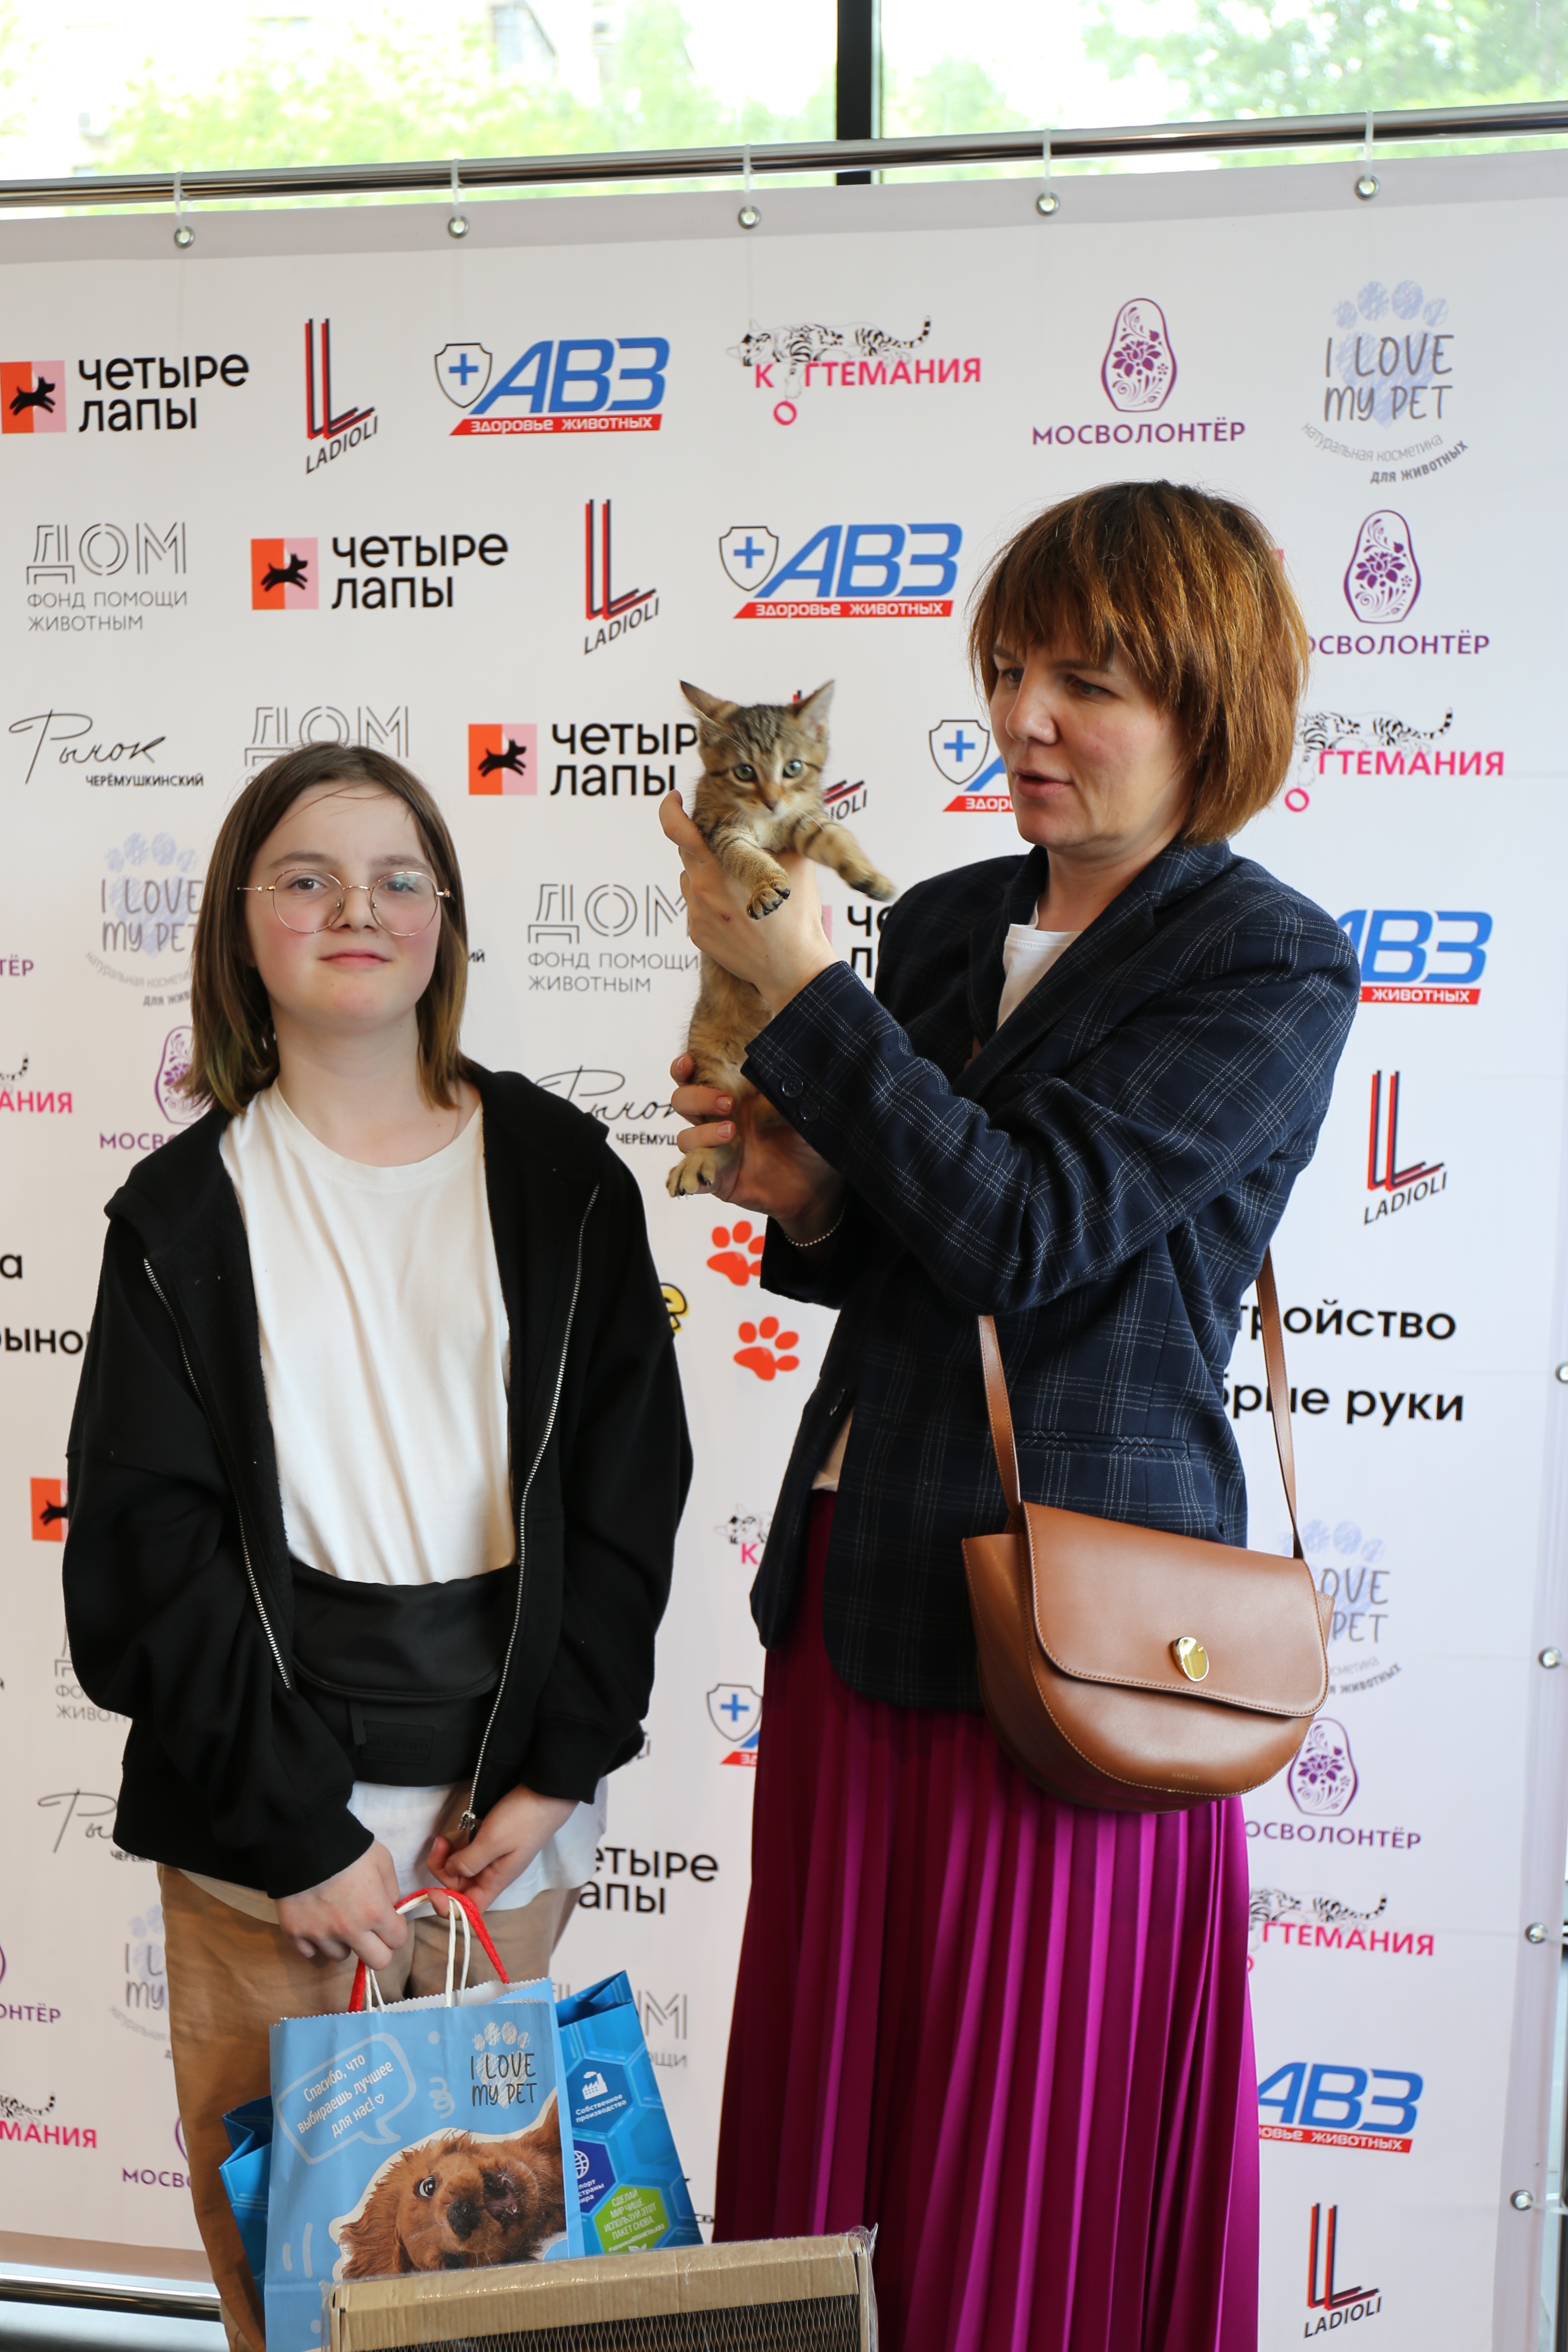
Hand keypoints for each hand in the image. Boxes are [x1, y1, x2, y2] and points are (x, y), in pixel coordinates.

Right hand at [275, 1842, 407, 1965]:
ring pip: (341, 1956)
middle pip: (377, 1962)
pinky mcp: (295, 1933)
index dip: (395, 1929)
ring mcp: (320, 1934)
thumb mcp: (382, 1860)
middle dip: (377, 1947)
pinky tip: (316, 1921)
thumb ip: (390, 1888)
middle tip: (368, 1930)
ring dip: (343, 1942)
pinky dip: (314, 1941)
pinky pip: (310, 1952)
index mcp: (374, 1911)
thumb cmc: (348, 1847)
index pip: (398, 1941)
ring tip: (337, 1918)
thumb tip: (389, 1908)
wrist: (304, 1839)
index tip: (389, 1920)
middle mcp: (349, 1930)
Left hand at [427, 1785, 576, 1915]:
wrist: (546, 1791)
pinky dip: (455, 1847)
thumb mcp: (493, 1841)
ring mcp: (491, 1857)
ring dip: (446, 1857)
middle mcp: (492, 1873)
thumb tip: (450, 1872)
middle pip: (459, 1887)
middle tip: (439, 1844)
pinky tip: (453, 1834)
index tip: (432, 1890)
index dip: (448, 1907)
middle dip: (443, 1870)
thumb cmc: (523, 1818)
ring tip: (443, 1838)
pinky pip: (467, 1852)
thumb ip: (469, 1862)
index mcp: (495, 1881)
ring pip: (461, 1868)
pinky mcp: (489, 1841)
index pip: (469, 1909)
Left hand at [659, 790, 838, 1016]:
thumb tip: (769, 815)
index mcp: (721, 865)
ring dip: (708, 876)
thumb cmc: (797, 916)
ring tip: (740, 890)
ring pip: (691, 880)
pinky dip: (712, 903)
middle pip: (686, 853)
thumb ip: (775, 835)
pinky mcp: (697, 935)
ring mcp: (696, 914)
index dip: (670, 810)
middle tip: (729, 849)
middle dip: (704, 845)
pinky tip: (738, 913)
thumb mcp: (795, 864)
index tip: (673, 800)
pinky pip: (696, 907)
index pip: (678, 829)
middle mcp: (700, 889)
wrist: (793, 968)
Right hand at [670, 1055, 844, 1236]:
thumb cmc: (807, 1142)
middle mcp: (719, 1120)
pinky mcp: (718, 1178)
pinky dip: (690, 1176)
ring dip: (702, 1133)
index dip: (684, 1068)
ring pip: (685, 1138)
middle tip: (728, 1102)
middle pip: (682, 1101)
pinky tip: (706, 1175)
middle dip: (698, 1097)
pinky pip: (691, 1176)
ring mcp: (716, 1150)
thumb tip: (781, 1074)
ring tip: (732, 1133)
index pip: (697, 1076)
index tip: (690, 1063)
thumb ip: (789, 1091)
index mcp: (736, 1097)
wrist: (817, 1185)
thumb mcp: (803, 1110)